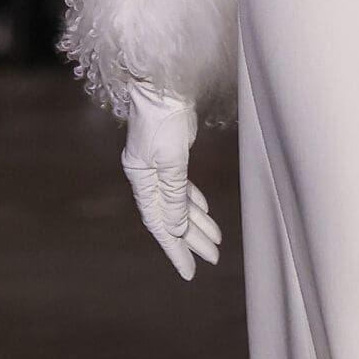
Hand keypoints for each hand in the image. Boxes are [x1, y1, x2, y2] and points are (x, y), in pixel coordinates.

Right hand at [121, 80, 220, 279]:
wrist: (161, 87)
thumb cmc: (162, 121)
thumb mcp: (170, 164)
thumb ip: (173, 198)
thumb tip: (174, 229)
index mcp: (142, 181)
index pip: (159, 224)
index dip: (174, 249)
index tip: (189, 272)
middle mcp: (148, 177)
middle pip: (171, 217)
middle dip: (191, 240)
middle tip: (211, 260)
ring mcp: (159, 167)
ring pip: (179, 203)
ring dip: (197, 223)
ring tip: (216, 243)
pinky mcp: (171, 156)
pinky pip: (182, 188)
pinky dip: (193, 202)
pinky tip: (204, 212)